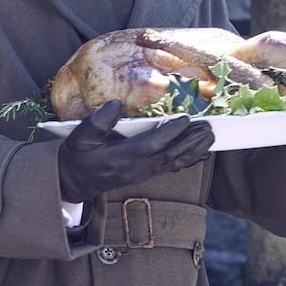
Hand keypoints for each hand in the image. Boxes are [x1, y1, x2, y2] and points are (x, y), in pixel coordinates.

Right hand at [58, 100, 214, 203]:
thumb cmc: (77, 156)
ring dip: (194, 150)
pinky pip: (172, 168)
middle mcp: (137, 168)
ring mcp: (143, 173)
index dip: (169, 133)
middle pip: (170, 155)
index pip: (151, 145)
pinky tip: (202, 153)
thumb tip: (115, 104)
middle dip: (190, 141)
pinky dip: (189, 160)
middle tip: (208, 127)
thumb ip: (96, 122)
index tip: (185, 119)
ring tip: (210, 137)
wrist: (75, 181)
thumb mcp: (79, 137)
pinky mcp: (146, 175)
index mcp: (121, 157)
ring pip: (174, 162)